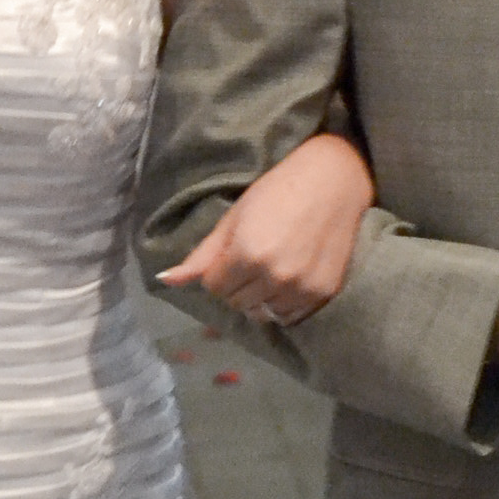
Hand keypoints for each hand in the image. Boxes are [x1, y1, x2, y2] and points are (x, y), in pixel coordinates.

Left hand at [160, 133, 375, 324]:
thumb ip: (202, 255)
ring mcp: (301, 288)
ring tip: (270, 270)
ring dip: (260, 297)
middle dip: (236, 285)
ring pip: (262, 314)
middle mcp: (274, 276)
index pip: (214, 286)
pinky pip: (289, 317)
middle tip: (250, 260)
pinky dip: (283, 304)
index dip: (217, 271)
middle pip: (236, 303)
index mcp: (247, 254)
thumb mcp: (234, 217)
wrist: (334, 182)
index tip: (230, 253)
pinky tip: (288, 280)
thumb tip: (165, 280)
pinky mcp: (323, 293)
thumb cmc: (278, 190)